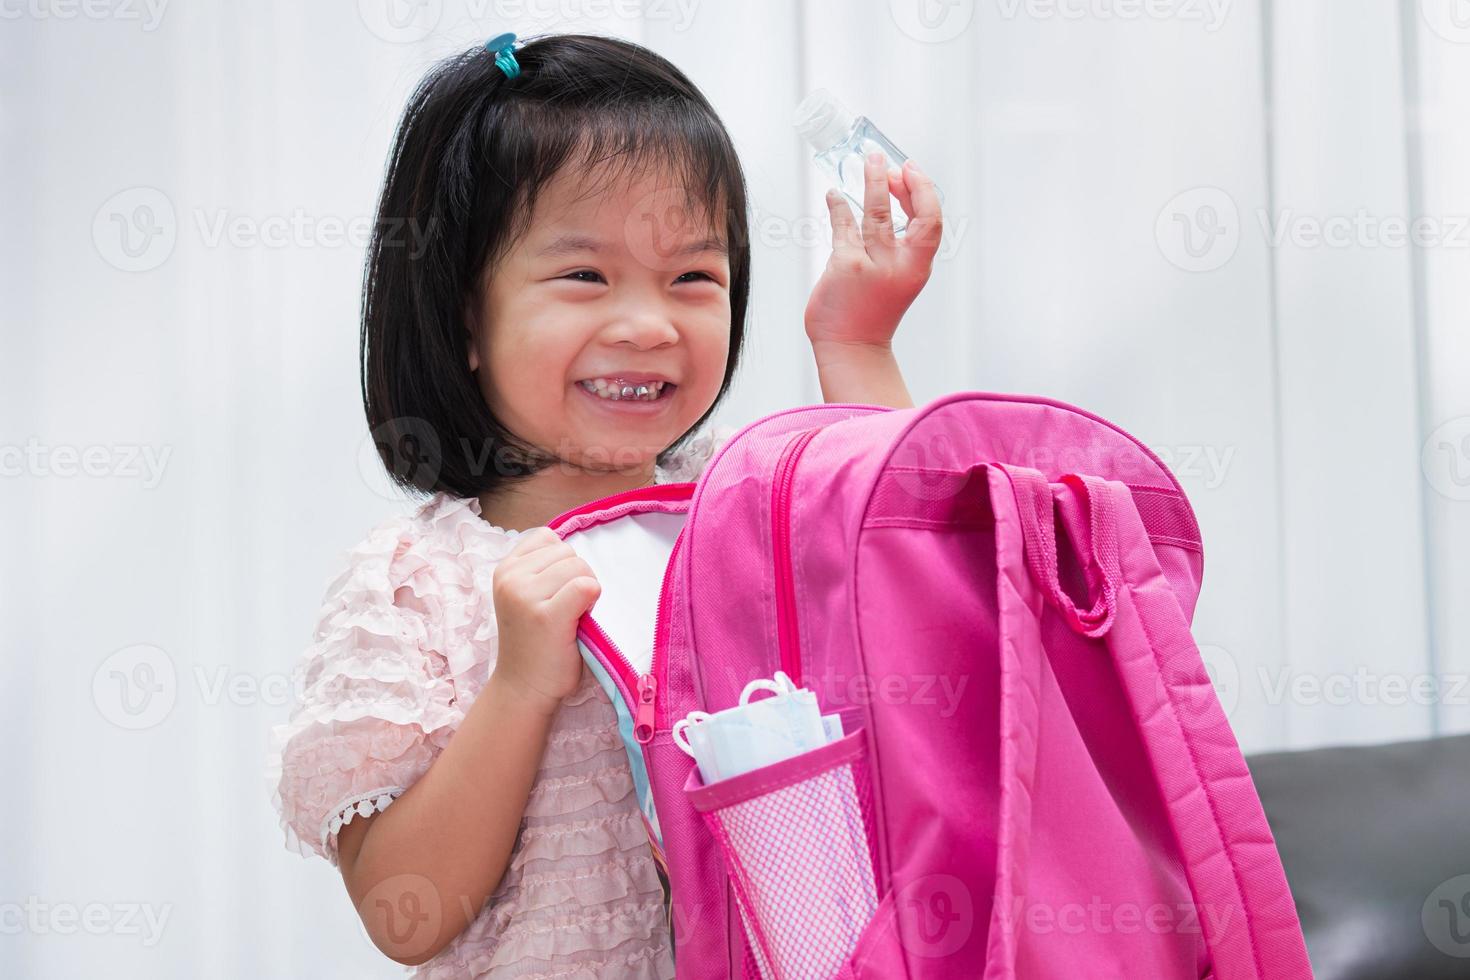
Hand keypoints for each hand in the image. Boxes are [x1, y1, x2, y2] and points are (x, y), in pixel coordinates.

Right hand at [489, 527, 600, 715]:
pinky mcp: (546, 616)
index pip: (549, 538)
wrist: (524, 688)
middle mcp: (510, 579)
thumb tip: (576, 549)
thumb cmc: (535, 642)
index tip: (555, 592)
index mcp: (505, 569)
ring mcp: (525, 596)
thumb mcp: (526, 594)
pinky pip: (586, 587)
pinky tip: (578, 622)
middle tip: (565, 610)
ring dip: (586, 590)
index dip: (563, 563)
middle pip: (568, 552)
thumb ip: (541, 568)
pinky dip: (592, 602)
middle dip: (577, 577)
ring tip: (570, 617)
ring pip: (580, 567)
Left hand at [804, 153, 943, 351]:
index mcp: (917, 267)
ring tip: (867, 162)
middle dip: (899, 180)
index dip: (923, 191)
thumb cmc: (872, 310)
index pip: (931, 221)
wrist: (852, 348)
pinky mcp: (845, 267)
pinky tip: (834, 195)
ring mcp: (872, 267)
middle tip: (883, 158)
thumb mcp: (898, 278)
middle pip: (910, 214)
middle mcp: (899, 267)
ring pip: (875, 214)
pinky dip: (838, 207)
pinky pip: (843, 228)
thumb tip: (885, 199)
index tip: (910, 170)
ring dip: (872, 182)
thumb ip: (896, 245)